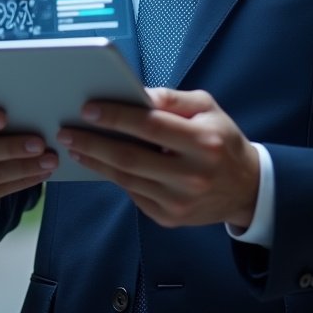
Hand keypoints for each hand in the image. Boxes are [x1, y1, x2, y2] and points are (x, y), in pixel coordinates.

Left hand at [56, 88, 259, 229]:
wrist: (246, 188)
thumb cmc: (221, 139)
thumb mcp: (207, 108)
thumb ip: (172, 99)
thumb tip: (137, 94)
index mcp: (202, 143)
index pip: (151, 127)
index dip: (117, 117)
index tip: (88, 109)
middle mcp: (191, 175)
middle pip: (131, 158)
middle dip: (94, 143)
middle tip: (66, 131)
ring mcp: (179, 202)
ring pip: (127, 179)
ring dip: (96, 161)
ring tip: (74, 146)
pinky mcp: (169, 218)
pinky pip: (133, 194)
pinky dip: (113, 177)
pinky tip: (98, 162)